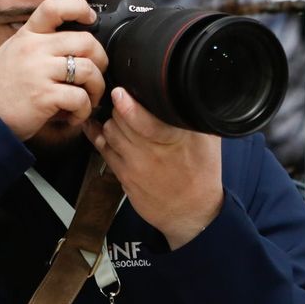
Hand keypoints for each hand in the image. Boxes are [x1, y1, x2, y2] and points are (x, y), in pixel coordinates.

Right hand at [0, 0, 109, 141]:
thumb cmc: (1, 87)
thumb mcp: (14, 52)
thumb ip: (39, 42)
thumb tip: (73, 38)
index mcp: (27, 35)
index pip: (54, 6)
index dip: (79, 8)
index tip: (91, 19)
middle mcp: (34, 49)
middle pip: (86, 41)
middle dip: (101, 60)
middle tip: (97, 74)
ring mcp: (39, 72)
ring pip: (89, 70)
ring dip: (97, 88)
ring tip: (89, 99)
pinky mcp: (44, 96)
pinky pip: (80, 98)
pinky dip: (84, 110)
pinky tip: (75, 115)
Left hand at [87, 88, 222, 248]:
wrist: (192, 213)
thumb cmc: (201, 174)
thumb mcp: (208, 140)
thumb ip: (195, 115)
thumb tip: (186, 90)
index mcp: (175, 140)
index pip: (144, 121)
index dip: (128, 105)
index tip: (120, 93)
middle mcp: (152, 152)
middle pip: (121, 121)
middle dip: (119, 107)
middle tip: (122, 99)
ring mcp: (135, 166)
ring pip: (109, 133)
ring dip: (110, 121)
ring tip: (116, 114)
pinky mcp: (124, 177)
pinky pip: (103, 150)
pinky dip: (98, 136)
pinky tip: (96, 126)